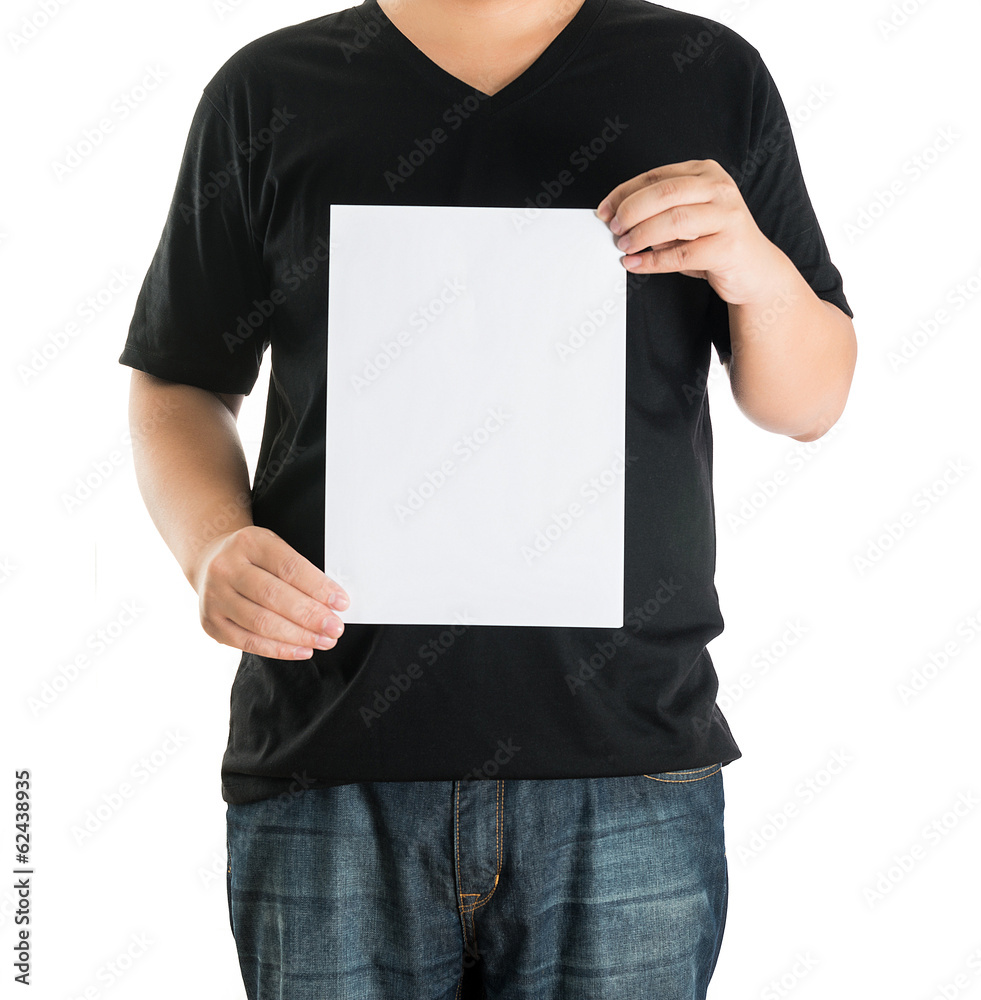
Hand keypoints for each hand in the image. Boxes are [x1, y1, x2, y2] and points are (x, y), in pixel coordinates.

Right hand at [191, 525, 349, 659]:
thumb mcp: (274, 548)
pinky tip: (302, 650)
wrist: (210, 562)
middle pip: (274, 596)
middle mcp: (226, 568)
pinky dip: (279, 650)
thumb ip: (299, 571)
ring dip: (298, 636)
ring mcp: (214, 596)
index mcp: (249, 542)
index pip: (289, 567)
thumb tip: (332, 602)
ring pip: (261, 622)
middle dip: (310, 615)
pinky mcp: (210, 623)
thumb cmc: (254, 558)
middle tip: (335, 628)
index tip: (341, 602)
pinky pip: (248, 642)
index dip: (318, 587)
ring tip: (323, 640)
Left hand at [595, 159, 783, 305]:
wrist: (756, 270)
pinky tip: (636, 264)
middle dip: (632, 211)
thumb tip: (617, 216)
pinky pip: (682, 254)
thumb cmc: (715, 241)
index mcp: (705, 173)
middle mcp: (719, 189)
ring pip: (674, 220)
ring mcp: (727, 216)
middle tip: (615, 229)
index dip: (625, 193)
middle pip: (665, 193)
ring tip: (625, 247)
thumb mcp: (686, 218)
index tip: (604, 210)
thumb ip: (658, 212)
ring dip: (642, 235)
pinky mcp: (728, 247)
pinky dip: (653, 261)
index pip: (656, 176)